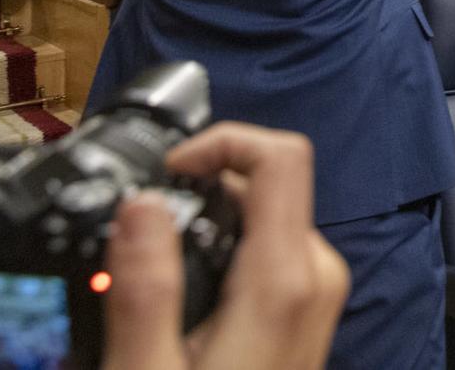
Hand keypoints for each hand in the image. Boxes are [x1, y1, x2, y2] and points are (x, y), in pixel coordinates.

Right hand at [100, 122, 347, 369]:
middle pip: (267, 184)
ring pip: (263, 219)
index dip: (221, 142)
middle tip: (139, 222)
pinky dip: (223, 252)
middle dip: (201, 189)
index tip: (165, 170)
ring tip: (149, 259)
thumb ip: (146, 285)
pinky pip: (267, 253)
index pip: (282, 157)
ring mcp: (315, 294)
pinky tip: (178, 290)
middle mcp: (314, 275)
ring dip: (208, 222)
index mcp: (285, 277)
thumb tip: (140, 204)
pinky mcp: (304, 313)